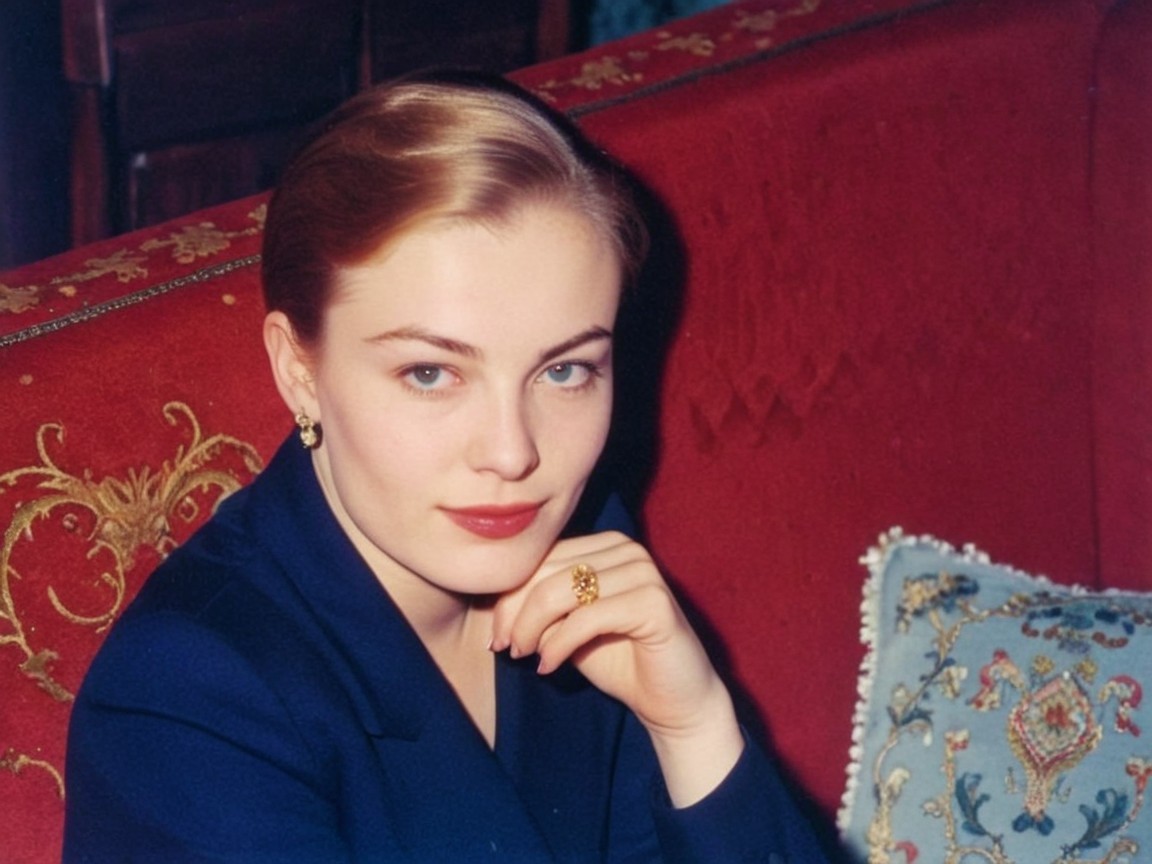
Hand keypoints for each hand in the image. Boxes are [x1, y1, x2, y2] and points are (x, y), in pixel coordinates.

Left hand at [490, 531, 744, 805]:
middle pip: (546, 571)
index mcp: (605, 546)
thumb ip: (540, 608)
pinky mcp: (654, 602)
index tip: (495, 636)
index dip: (509, 596)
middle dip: (514, 613)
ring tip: (526, 656)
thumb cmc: (619, 662)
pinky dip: (558, 644)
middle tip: (504, 648)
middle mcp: (626, 549)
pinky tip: (549, 666)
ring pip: (561, 591)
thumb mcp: (568, 629)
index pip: (542, 558)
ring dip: (532, 628)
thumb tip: (493, 602)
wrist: (674, 701)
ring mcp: (643, 572)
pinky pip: (586, 617)